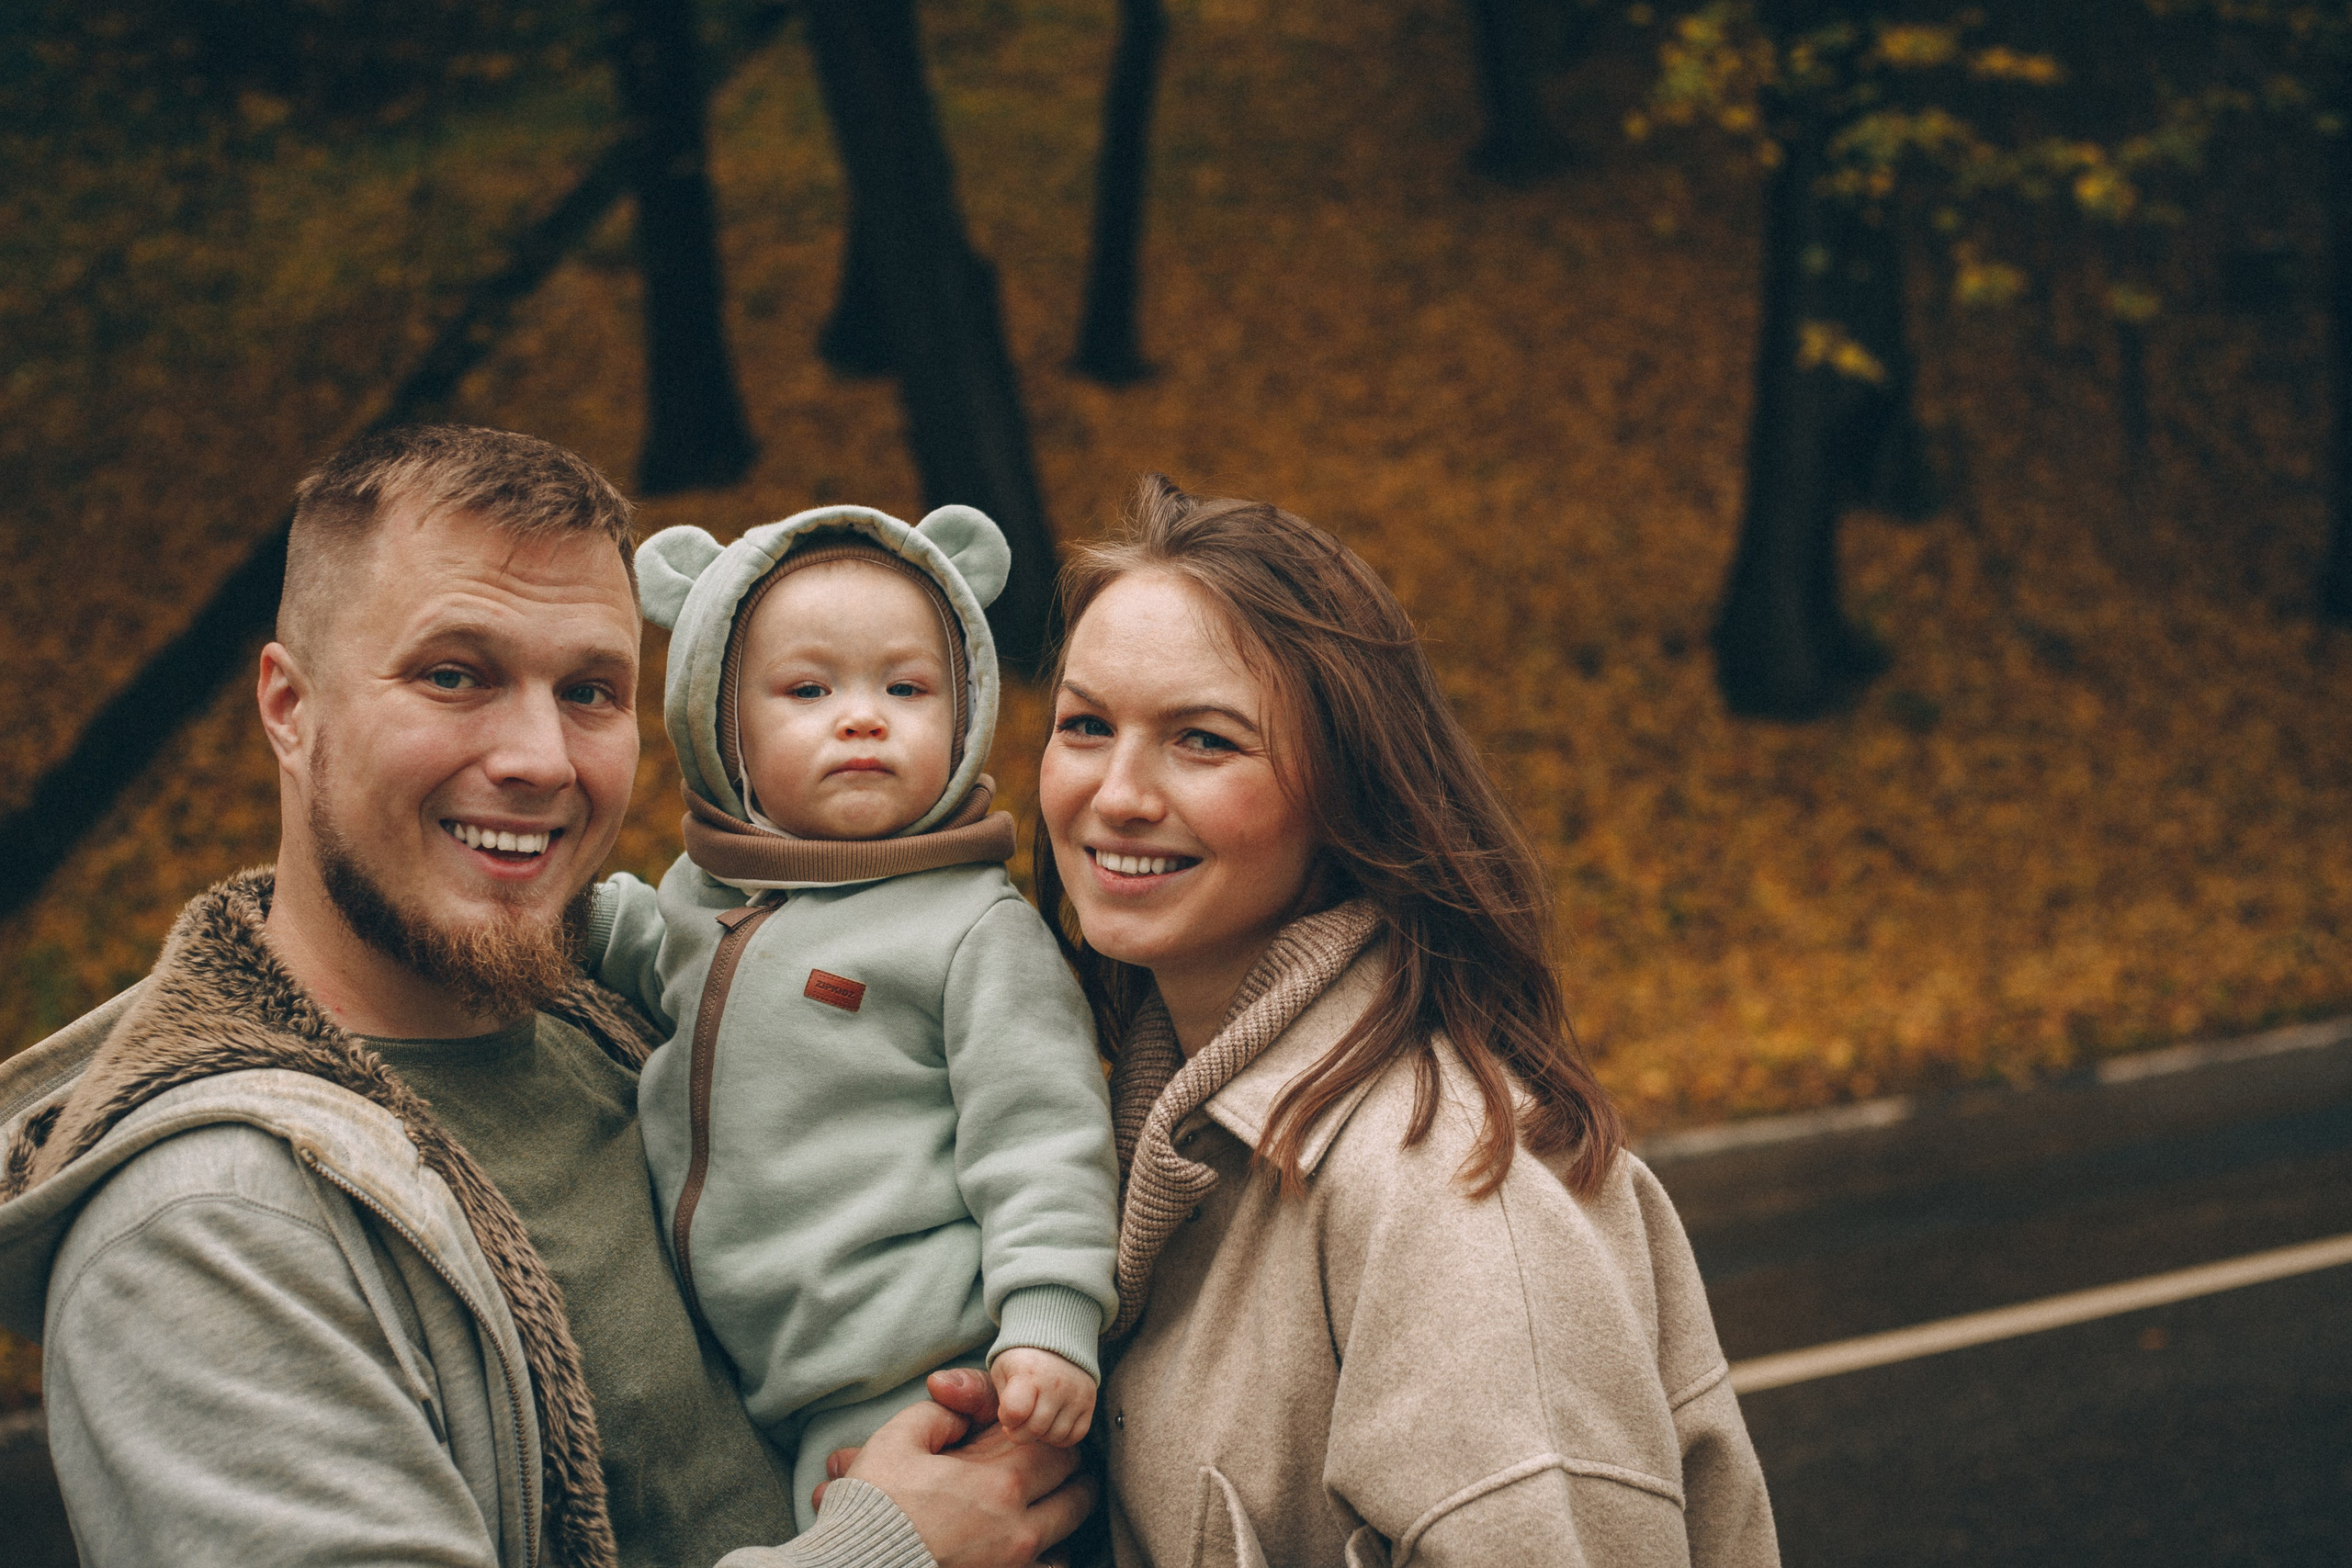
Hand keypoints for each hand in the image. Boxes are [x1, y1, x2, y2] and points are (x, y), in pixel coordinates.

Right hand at [812, 1370, 1091, 1567]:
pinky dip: (1043, 1560)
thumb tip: (966, 1417)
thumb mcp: (898, 1439)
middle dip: (1070, 1478)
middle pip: (1078, 1496)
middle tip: (1053, 1471)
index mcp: (1003, 1483)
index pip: (1061, 1453)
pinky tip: (1025, 1549)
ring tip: (1044, 1511)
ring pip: (1067, 1544)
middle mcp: (1019, 1529)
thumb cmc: (874, 1505)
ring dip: (1061, 1524)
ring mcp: (1012, 1566)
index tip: (1036, 1440)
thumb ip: (942, 1414)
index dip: (1052, 1440)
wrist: (853, 1564)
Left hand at [989, 1348, 1096, 1446]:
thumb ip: (1005, 1401)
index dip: (1006, 1420)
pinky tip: (1051, 1423)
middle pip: (1035, 1429)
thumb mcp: (1003, 1370)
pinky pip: (1076, 1434)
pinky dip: (1061, 1436)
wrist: (1055, 1336)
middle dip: (1020, 1434)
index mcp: (1028, 1373)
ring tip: (1035, 1418)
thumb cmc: (1022, 1359)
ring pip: (1055, 1436)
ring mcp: (1075, 1393)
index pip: (1015, 1412)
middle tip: (1017, 1423)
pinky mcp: (1089, 1400)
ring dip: (1041, 1435)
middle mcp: (1055, 1384)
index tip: (1007, 1414)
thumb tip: (1013, 1428)